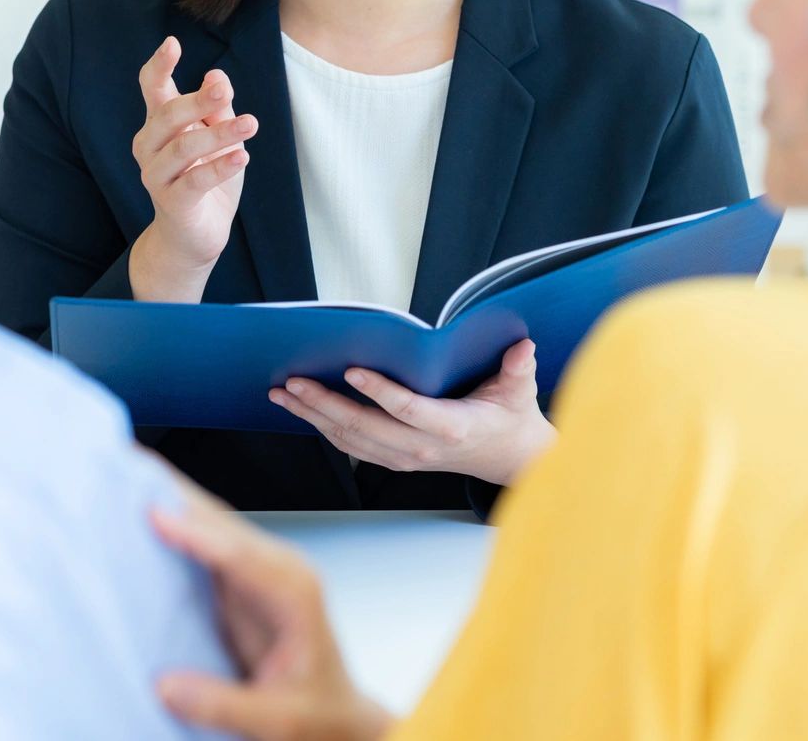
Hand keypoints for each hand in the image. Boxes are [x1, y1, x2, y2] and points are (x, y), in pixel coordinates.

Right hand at [130, 36, 257, 302]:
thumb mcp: (219, 137)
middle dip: (197, 101)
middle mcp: (150, 147)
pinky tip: (241, 157)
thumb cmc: (206, 179)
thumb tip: (217, 75)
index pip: (152, 89)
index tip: (172, 43)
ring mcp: (157, 177)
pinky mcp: (173, 204)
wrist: (194, 237)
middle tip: (224, 90)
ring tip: (251, 124)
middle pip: (167, 115)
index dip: (159, 66)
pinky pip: (194, 182)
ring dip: (219, 134)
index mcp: (159, 125)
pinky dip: (219, 167)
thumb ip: (217, 108)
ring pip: (183, 148)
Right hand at [151, 483, 393, 740]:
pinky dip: (175, 524)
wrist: (337, 718)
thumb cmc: (318, 716)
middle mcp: (280, 569)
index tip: (156, 514)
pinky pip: (204, 542)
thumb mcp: (277, 721)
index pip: (240, 555)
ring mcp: (259, 571)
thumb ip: (224, 704)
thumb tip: (165, 686)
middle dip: (177, 496)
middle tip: (127, 469)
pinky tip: (143, 514)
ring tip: (126, 479)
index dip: (196, 533)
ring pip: (211, 525)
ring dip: (173, 502)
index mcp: (295, 593)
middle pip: (222, 524)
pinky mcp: (240, 581)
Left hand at [271, 339, 556, 485]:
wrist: (508, 458)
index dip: (379, 391)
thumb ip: (519, 369)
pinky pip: (351, 446)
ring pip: (350, 441)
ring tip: (284, 393)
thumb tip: (523, 347)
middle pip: (365, 428)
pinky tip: (302, 408)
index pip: (408, 410)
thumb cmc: (510, 417)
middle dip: (324, 404)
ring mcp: (405, 458)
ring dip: (314, 416)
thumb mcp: (520, 391)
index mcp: (451, 427)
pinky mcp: (394, 459)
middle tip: (293, 381)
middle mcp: (422, 448)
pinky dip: (323, 428)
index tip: (352, 370)